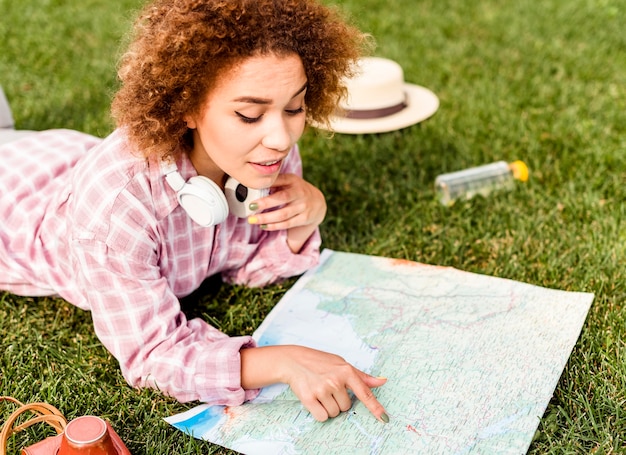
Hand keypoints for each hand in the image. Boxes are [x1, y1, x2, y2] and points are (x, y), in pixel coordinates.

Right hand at [241, 345, 387, 422]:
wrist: (294, 360)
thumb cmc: (320, 362)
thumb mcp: (341, 364)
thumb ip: (362, 376)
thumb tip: (382, 381)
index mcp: (346, 371)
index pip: (364, 393)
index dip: (375, 407)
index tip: (384, 418)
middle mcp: (335, 380)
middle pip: (346, 407)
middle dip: (339, 401)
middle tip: (328, 388)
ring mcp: (322, 389)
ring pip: (334, 413)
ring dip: (329, 407)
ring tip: (320, 392)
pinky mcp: (309, 398)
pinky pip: (322, 416)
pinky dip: (319, 412)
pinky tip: (314, 400)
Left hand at [247, 174, 325, 252]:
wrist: (317, 202)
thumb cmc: (296, 190)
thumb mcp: (288, 181)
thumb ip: (275, 182)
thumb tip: (255, 185)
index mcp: (293, 180)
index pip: (279, 181)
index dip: (267, 185)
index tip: (254, 190)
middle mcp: (300, 193)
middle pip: (282, 198)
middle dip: (265, 203)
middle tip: (251, 207)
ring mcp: (303, 206)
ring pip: (283, 214)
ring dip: (266, 218)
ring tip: (252, 220)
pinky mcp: (304, 218)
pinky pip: (287, 223)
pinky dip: (273, 226)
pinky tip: (263, 226)